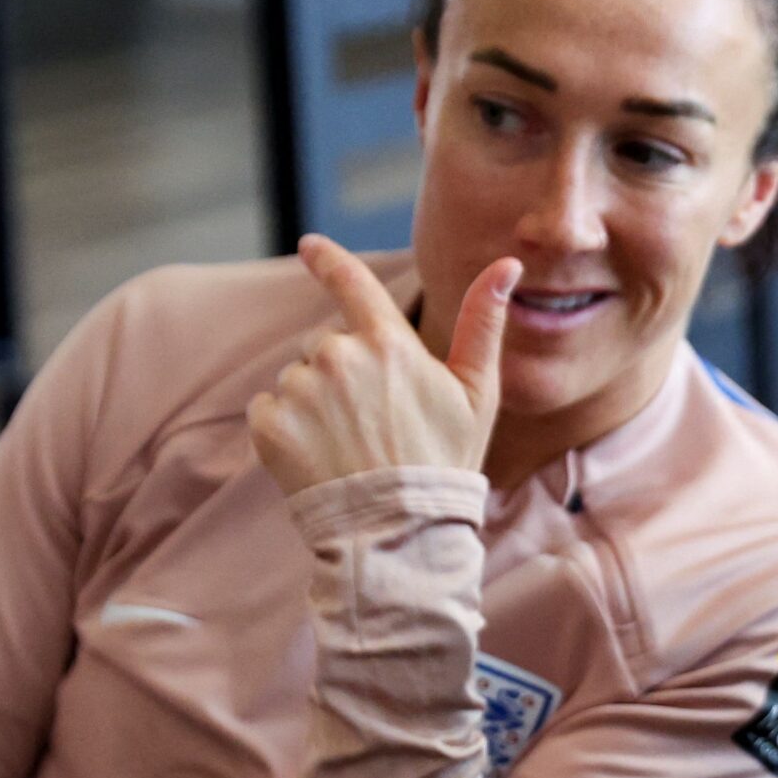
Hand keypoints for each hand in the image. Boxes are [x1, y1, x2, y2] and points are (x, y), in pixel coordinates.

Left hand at [247, 236, 520, 495]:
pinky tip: (317, 457)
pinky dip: (285, 429)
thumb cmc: (444, 462)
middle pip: (326, 345)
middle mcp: (339, 356)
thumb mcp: (476, 394)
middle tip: (372, 423)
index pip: (352, 283)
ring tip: (346, 447)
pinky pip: (268, 408)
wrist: (398, 531)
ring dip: (314, 403)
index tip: (309, 245)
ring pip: (297, 379)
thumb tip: (508, 264)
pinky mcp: (269, 424)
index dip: (329, 260)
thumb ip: (484, 323)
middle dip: (341, 373)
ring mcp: (300, 389)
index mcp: (389, 343)